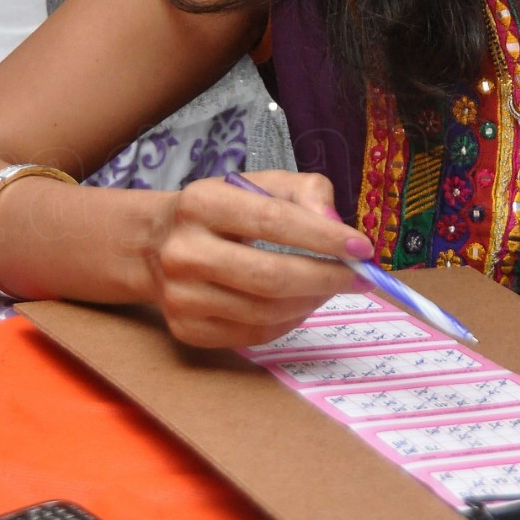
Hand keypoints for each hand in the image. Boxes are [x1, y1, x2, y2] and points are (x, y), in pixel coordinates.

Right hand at [145, 171, 372, 348]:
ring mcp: (181, 296)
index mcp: (201, 202)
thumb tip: (337, 227)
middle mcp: (183, 251)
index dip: (323, 237)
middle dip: (327, 278)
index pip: (272, 221)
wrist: (155, 245)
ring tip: (331, 286)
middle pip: (269, 275)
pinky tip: (301, 302)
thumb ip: (305, 192)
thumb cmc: (223, 211)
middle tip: (362, 278)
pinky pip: (254, 335)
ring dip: (312, 301)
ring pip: (265, 311)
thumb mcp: (259, 184)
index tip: (363, 248)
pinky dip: (290, 321)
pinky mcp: (186, 329)